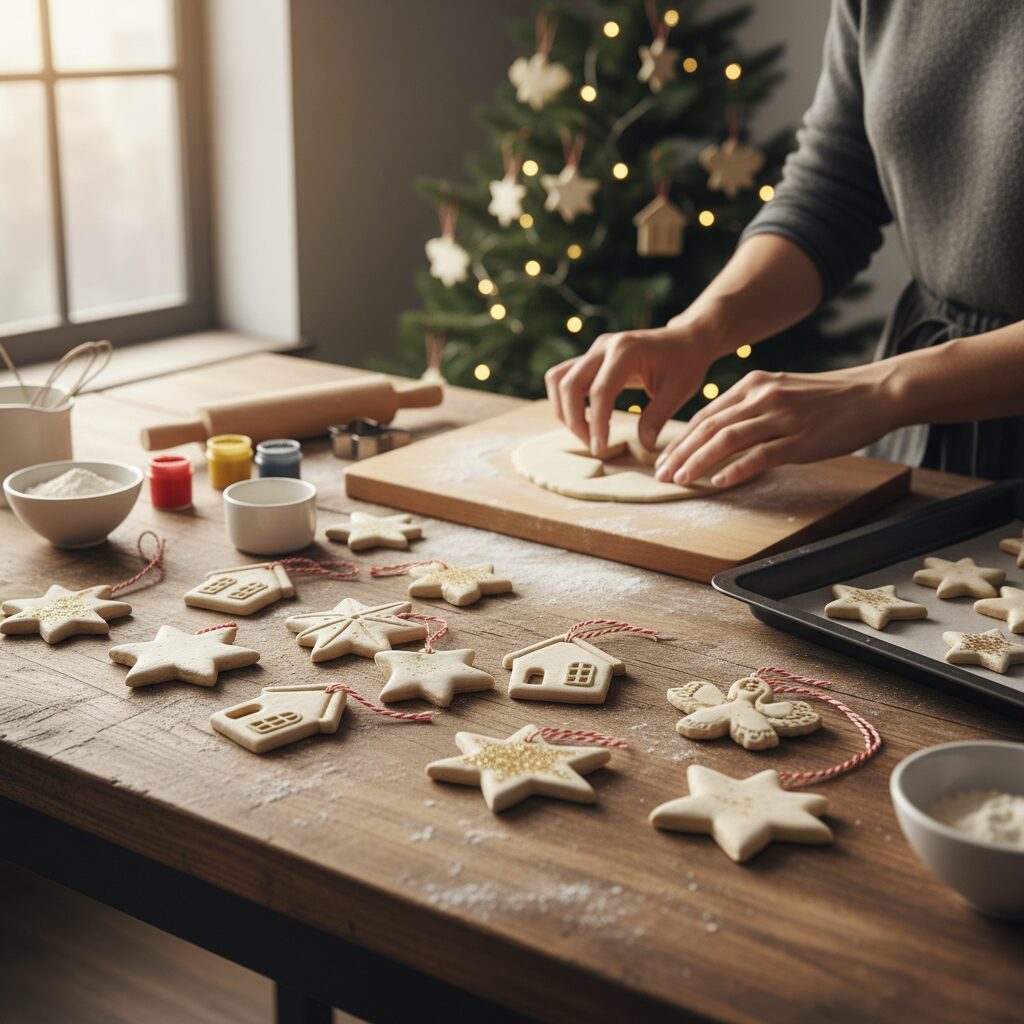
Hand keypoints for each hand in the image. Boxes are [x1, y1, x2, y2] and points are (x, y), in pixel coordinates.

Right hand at [544, 323, 720, 453]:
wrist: (686, 339)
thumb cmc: (685, 363)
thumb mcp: (678, 391)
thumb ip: (657, 418)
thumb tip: (644, 446)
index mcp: (626, 350)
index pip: (600, 391)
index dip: (597, 424)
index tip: (601, 449)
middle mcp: (604, 346)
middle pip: (569, 384)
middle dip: (575, 421)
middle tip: (594, 446)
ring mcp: (595, 349)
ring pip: (558, 379)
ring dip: (564, 410)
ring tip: (586, 434)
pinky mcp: (591, 357)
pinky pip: (564, 377)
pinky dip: (566, 401)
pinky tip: (585, 419)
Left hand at [655, 364, 899, 487]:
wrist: (874, 393)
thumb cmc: (827, 399)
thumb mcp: (781, 391)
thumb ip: (750, 407)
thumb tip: (719, 432)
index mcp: (753, 384)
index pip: (706, 415)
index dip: (681, 439)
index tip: (664, 459)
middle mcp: (762, 397)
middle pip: (709, 427)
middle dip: (680, 453)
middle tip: (661, 475)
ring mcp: (781, 417)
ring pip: (727, 440)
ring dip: (698, 462)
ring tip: (680, 480)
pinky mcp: (800, 438)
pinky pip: (760, 455)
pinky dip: (736, 470)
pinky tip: (718, 482)